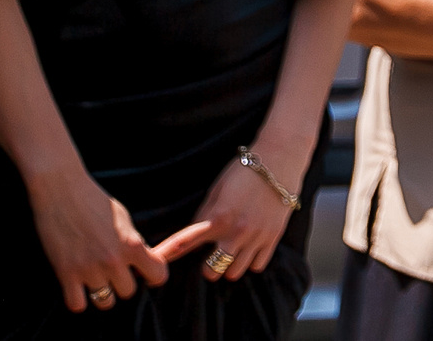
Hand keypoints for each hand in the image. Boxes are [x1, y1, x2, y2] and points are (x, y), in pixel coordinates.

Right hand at [23, 165, 168, 312]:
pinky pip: (78, 305)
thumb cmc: (94, 199)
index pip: (158, 275)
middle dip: (122, 282)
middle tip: (112, 271)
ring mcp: (89, 269)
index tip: (145, 273)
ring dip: (102, 293)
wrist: (61, 188)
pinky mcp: (66, 273)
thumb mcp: (123, 219)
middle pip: (129, 292)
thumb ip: (132, 243)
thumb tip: (139, 264)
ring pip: (105, 302)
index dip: (153, 276)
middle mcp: (114, 260)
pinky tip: (76, 286)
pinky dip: (78, 299)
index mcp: (133, 244)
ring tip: (95, 279)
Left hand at [150, 142, 303, 282]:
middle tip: (212, 254)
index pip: (184, 242)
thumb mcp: (217, 190)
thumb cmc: (244, 172)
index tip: (152, 263)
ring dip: (230, 265)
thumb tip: (196, 234)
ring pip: (235, 273)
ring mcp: (256, 237)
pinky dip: (251, 261)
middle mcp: (236, 232)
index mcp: (217, 218)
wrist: (279, 160)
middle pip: (213, 270)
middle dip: (209, 266)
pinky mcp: (273, 238)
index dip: (165, 254)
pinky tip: (249, 248)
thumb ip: (205, 215)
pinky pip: (257, 266)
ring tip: (232, 251)